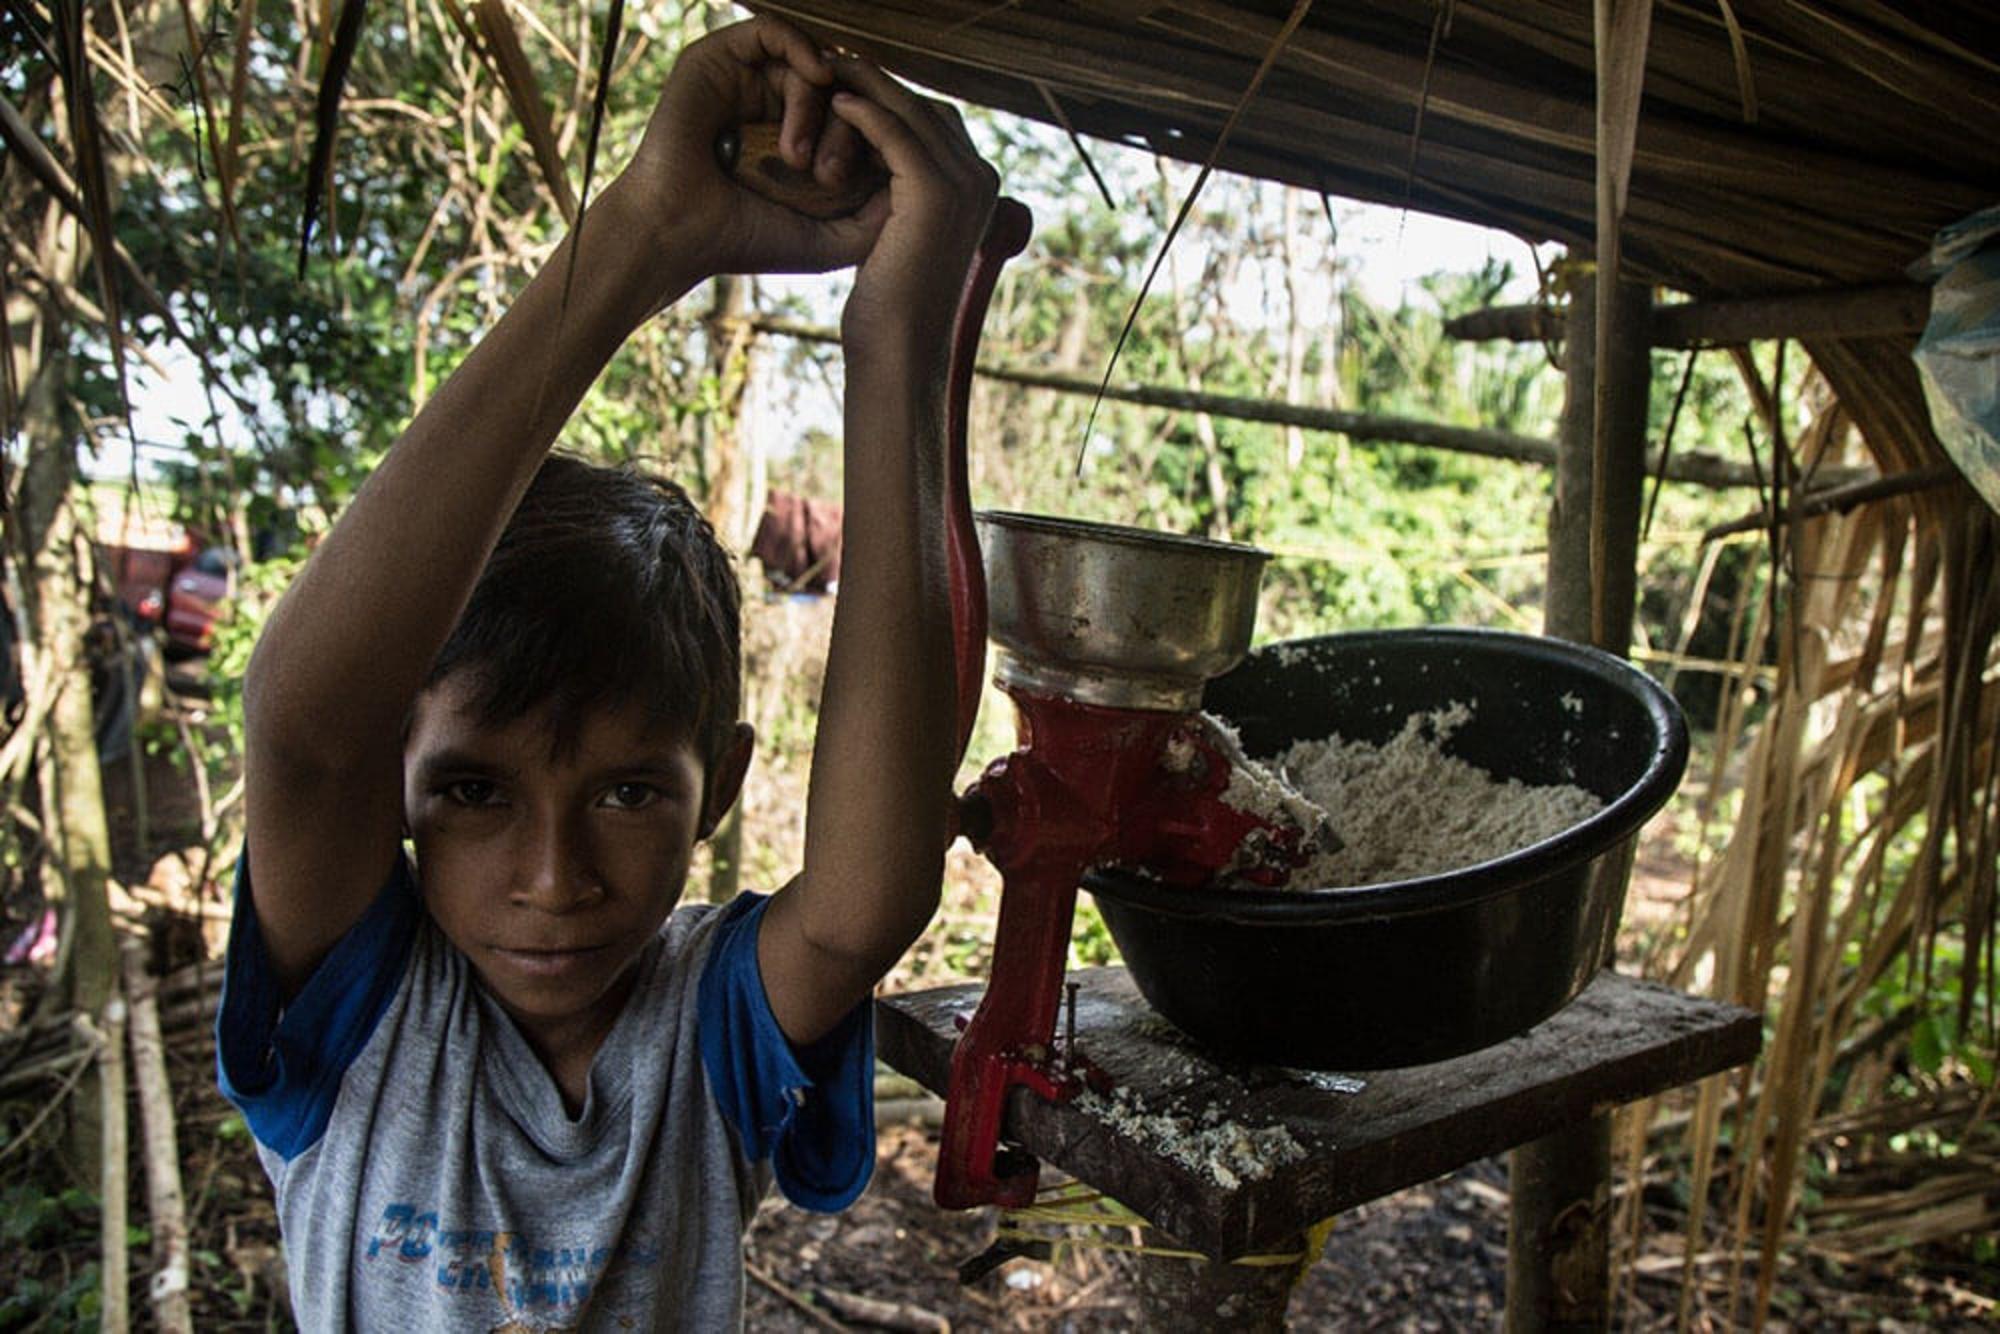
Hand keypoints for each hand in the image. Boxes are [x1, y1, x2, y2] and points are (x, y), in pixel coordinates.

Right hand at [613, 17, 881, 284]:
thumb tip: (926, 181)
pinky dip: (802, 48)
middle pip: (840, 91)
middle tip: (830, 177)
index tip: (871, 176)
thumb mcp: (831, 236)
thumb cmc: (747, 239)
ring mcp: (746, 80)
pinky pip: (775, 32)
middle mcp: (774, 106)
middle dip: (850, 129)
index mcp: (800, 141)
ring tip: (798, 161)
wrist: (681, 235)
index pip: (855, 119)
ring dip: (819, 108)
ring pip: (812, 67)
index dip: (874, 138)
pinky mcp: (718, 58)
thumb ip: (880, 215)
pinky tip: (819, 78)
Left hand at [823, 61, 999, 360]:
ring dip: (865, 88)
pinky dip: (864, 112)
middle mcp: (982, 180)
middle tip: (828, 66)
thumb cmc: (889, 306)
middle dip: (876, 83)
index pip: (932, 120)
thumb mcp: (897, 238)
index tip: (844, 86)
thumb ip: (899, 197)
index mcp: (978, 188)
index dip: (889, 99)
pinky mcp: (936, 192)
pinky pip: (896, 133)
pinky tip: (834, 104)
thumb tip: (872, 170)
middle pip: (924, 107)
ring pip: (909, 112)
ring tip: (823, 75)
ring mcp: (965, 184)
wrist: (899, 351)